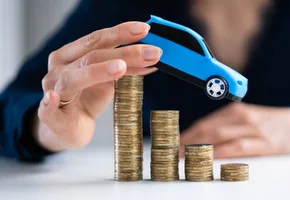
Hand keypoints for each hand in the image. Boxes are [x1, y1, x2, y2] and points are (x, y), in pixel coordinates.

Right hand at [34, 22, 161, 151]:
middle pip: (92, 56)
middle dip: (125, 53)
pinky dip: (48, 103)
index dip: (121, 33)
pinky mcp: (51, 117)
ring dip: (98, 72)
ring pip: (72, 79)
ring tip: (121, 68)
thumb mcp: (110, 82)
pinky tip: (52, 97)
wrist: (66, 128)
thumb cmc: (86, 99)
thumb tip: (153, 59)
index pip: (97, 39)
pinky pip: (46, 109)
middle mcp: (60, 69)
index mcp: (71, 55)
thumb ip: (127, 69)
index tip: (145, 30)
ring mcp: (53, 91)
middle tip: (152, 53)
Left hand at [180, 103, 289, 158]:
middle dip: (188, 142)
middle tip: (172, 154)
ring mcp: (254, 131)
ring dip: (199, 148)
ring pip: (220, 137)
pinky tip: (210, 158)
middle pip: (208, 129)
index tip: (172, 145)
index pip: (206, 123)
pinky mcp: (265, 144)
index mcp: (237, 111)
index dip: (187, 134)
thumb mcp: (250, 119)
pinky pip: (239, 147)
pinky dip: (222, 152)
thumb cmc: (273, 125)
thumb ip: (229, 126)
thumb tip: (200, 140)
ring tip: (184, 158)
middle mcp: (243, 118)